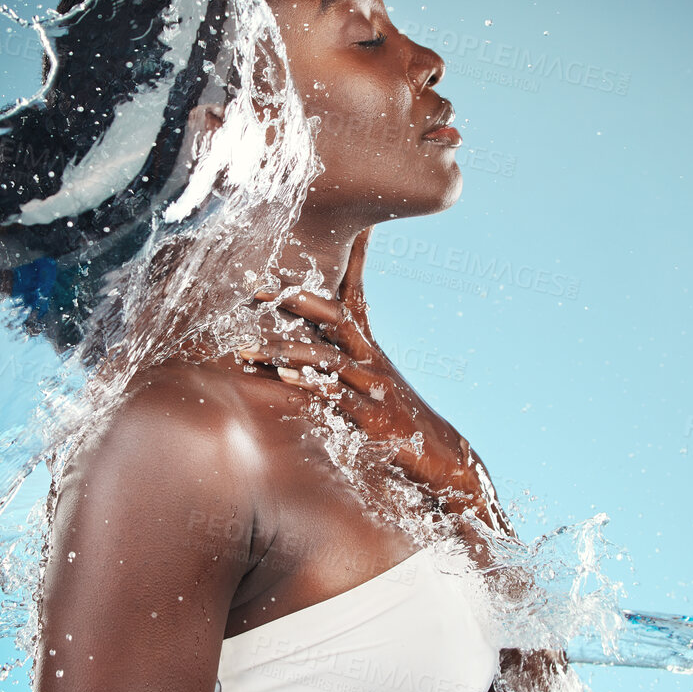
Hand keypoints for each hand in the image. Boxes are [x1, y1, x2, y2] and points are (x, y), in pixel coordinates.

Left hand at [238, 241, 511, 534]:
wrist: (443, 458)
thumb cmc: (400, 418)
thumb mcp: (374, 380)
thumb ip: (342, 359)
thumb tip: (315, 347)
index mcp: (368, 346)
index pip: (353, 292)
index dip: (343, 259)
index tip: (319, 233)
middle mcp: (371, 359)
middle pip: (333, 316)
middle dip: (292, 299)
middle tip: (253, 284)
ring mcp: (373, 387)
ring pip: (328, 359)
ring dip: (285, 351)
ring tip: (249, 346)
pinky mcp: (373, 418)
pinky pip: (339, 397)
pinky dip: (312, 386)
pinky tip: (286, 380)